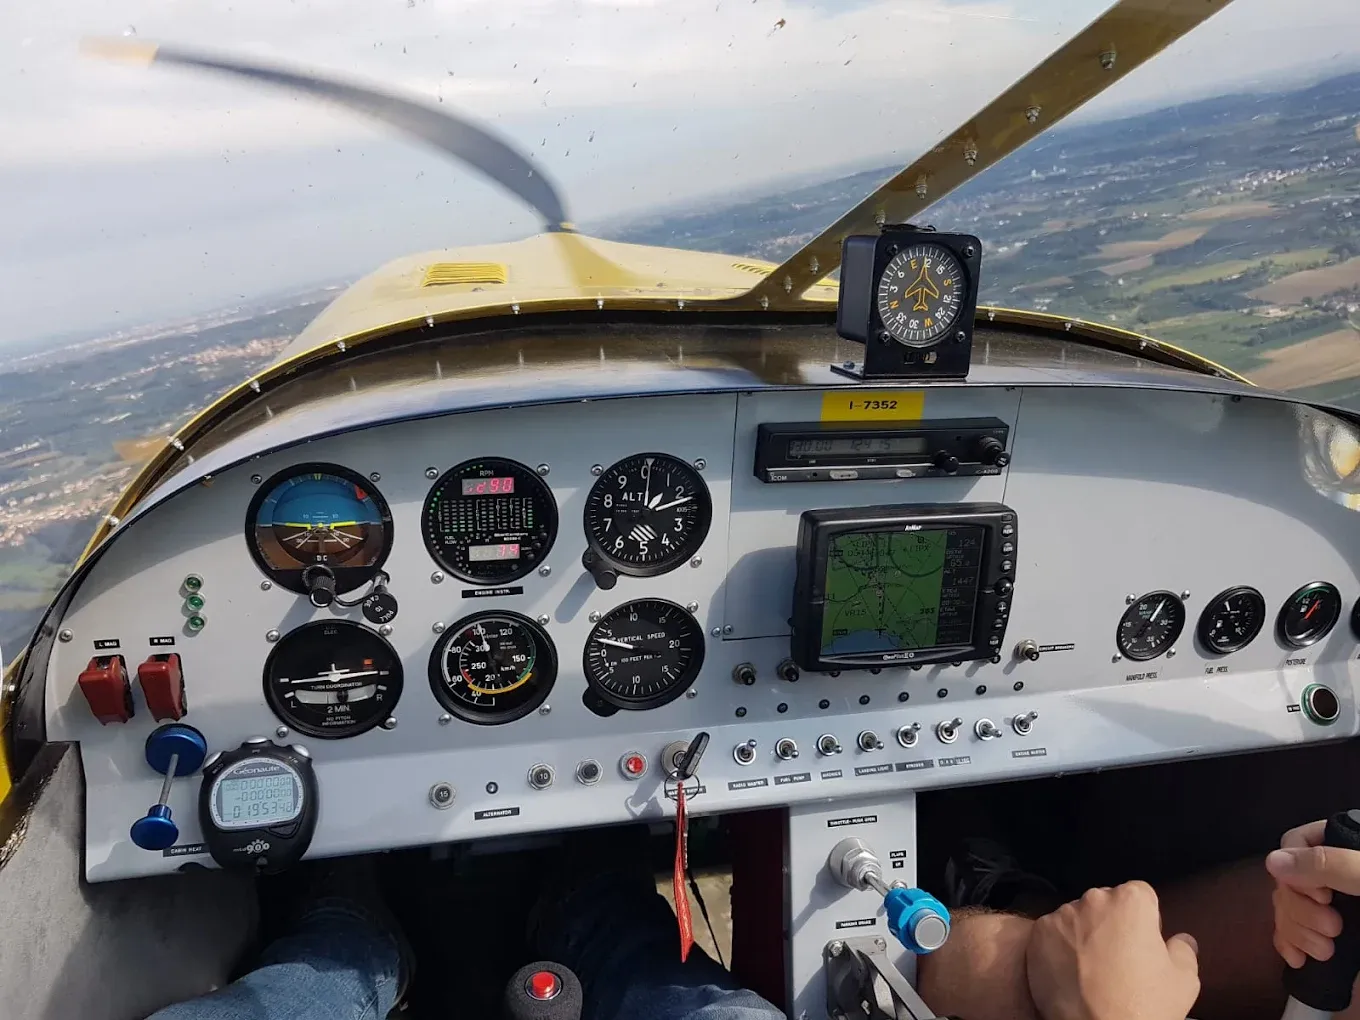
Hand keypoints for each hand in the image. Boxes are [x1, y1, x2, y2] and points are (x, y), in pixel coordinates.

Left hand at [1025, 881, 1198, 1019]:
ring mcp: (1061, 915)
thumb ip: (1183, 950)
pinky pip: (1054, 934)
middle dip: (1113, 923)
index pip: (1141, 895)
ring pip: (1078, 918)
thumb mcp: (1183, 981)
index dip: (1146, 920)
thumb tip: (1181, 939)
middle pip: (1107, 903)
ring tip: (1092, 968)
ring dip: (1085, 934)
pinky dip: (1061, 947)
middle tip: (1119, 958)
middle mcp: (1093, 898)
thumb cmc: (1144, 1005)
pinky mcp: (1037, 934)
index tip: (1144, 944)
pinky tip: (1071, 973)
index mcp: (1130, 900)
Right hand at [1265, 820, 1355, 967]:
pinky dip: (1289, 944)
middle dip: (1300, 910)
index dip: (1297, 869)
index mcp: (1342, 846)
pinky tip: (1298, 958)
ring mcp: (1329, 904)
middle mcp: (1330, 873)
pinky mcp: (1329, 933)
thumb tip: (1273, 862)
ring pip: (1285, 906)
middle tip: (1331, 929)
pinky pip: (1290, 931)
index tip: (1323, 895)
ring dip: (1297, 931)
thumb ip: (1330, 864)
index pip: (1296, 843)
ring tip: (1326, 951)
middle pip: (1287, 879)